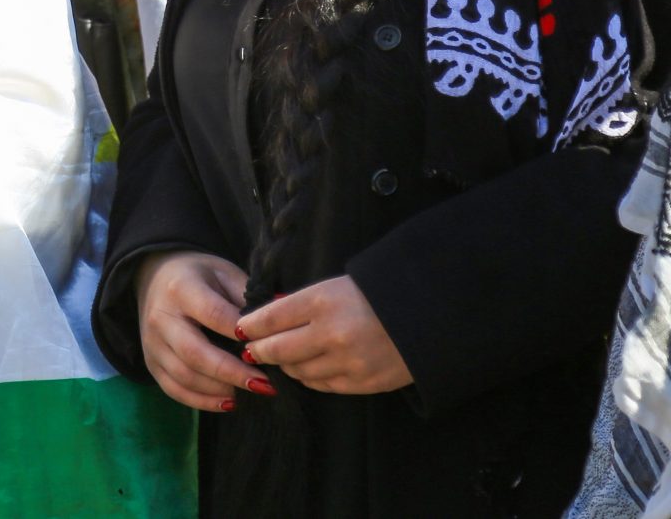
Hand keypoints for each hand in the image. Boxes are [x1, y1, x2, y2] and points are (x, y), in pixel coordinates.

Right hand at [135, 251, 272, 411]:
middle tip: (265, 385)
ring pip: (184, 376)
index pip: (213, 314)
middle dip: (233, 373)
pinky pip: (174, 389)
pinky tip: (228, 402)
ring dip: (221, 390)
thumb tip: (283, 319)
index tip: (269, 349)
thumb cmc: (200, 275)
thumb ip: (248, 296)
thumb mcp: (224, 272)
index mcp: (181, 288)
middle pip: (195, 353)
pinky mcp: (150, 362)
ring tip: (251, 393)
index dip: (241, 335)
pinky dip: (202, 402)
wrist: (155, 276)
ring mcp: (151, 343)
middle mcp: (161, 317)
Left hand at [236, 274, 412, 394]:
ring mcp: (348, 362)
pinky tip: (308, 367)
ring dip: (285, 365)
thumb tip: (266, 315)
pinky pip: (322, 385)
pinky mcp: (363, 383)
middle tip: (251, 349)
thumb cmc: (378, 292)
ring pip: (297, 371)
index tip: (240, 328)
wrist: (429, 313)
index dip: (249, 325)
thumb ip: (301, 302)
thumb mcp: (337, 285)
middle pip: (276, 350)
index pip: (270, 317)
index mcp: (323, 300)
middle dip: (259, 350)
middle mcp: (332, 333)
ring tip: (282, 356)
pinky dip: (310, 377)